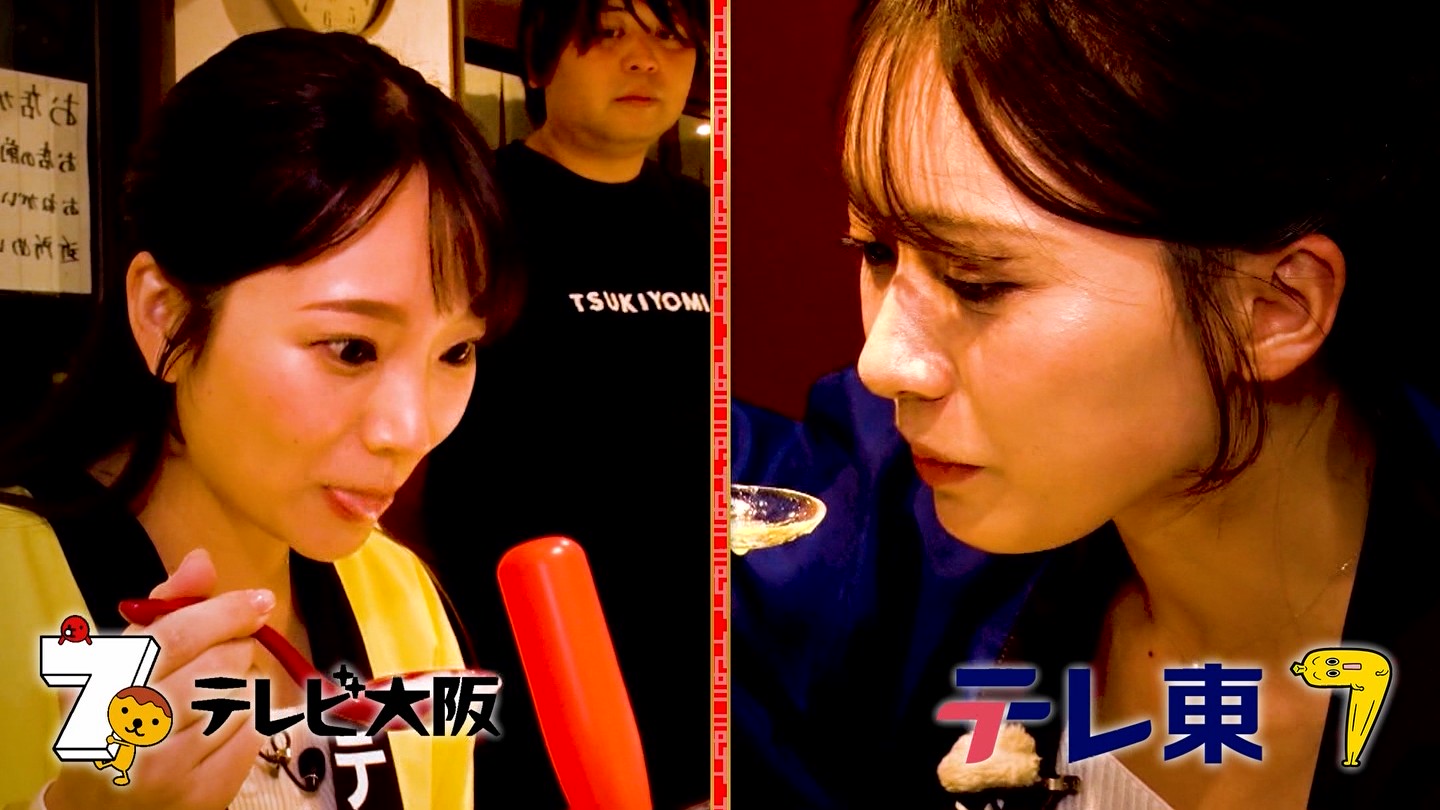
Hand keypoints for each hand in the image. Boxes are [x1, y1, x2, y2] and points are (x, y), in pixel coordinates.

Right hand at [46, 549, 272, 809]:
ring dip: (243, 687)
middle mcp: (127, 729)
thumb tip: (201, 559)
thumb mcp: (124, 661)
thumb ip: (165, 609)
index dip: (224, 613)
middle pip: (218, 666)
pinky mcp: (201, 793)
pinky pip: (253, 734)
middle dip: (237, 650)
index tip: (259, 599)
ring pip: (242, 697)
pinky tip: (222, 728)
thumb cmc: (116, 719)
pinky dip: (249, 721)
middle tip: (230, 655)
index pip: (174, 637)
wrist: (104, 805)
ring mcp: (165, 768)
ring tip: (214, 698)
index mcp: (100, 687)